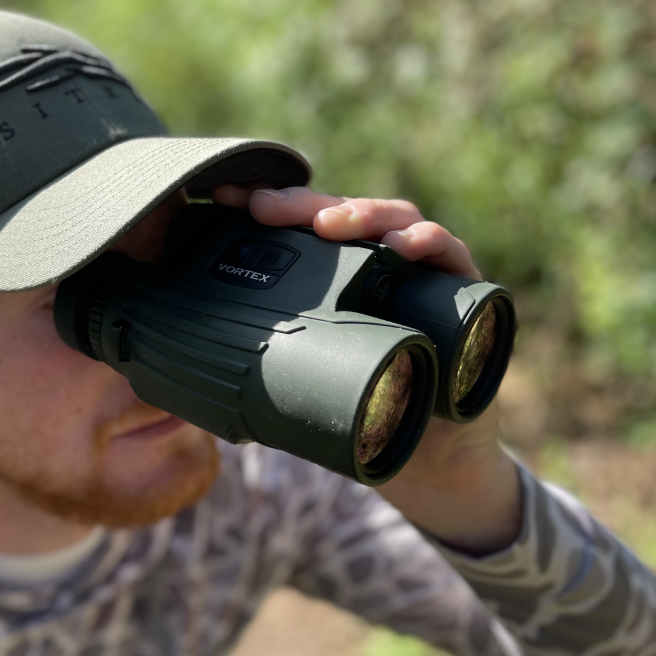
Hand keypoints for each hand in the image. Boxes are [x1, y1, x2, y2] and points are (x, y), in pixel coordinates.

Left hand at [213, 184, 520, 554]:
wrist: (432, 457)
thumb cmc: (366, 411)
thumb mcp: (313, 388)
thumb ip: (271, 373)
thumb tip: (194, 374)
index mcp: (337, 277)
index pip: (300, 228)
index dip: (263, 207)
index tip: (220, 199)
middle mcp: (379, 264)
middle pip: (341, 216)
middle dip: (301, 205)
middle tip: (264, 207)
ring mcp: (421, 273)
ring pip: (395, 221)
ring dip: (362, 214)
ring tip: (328, 224)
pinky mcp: (462, 293)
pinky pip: (452, 256)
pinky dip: (431, 243)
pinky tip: (405, 246)